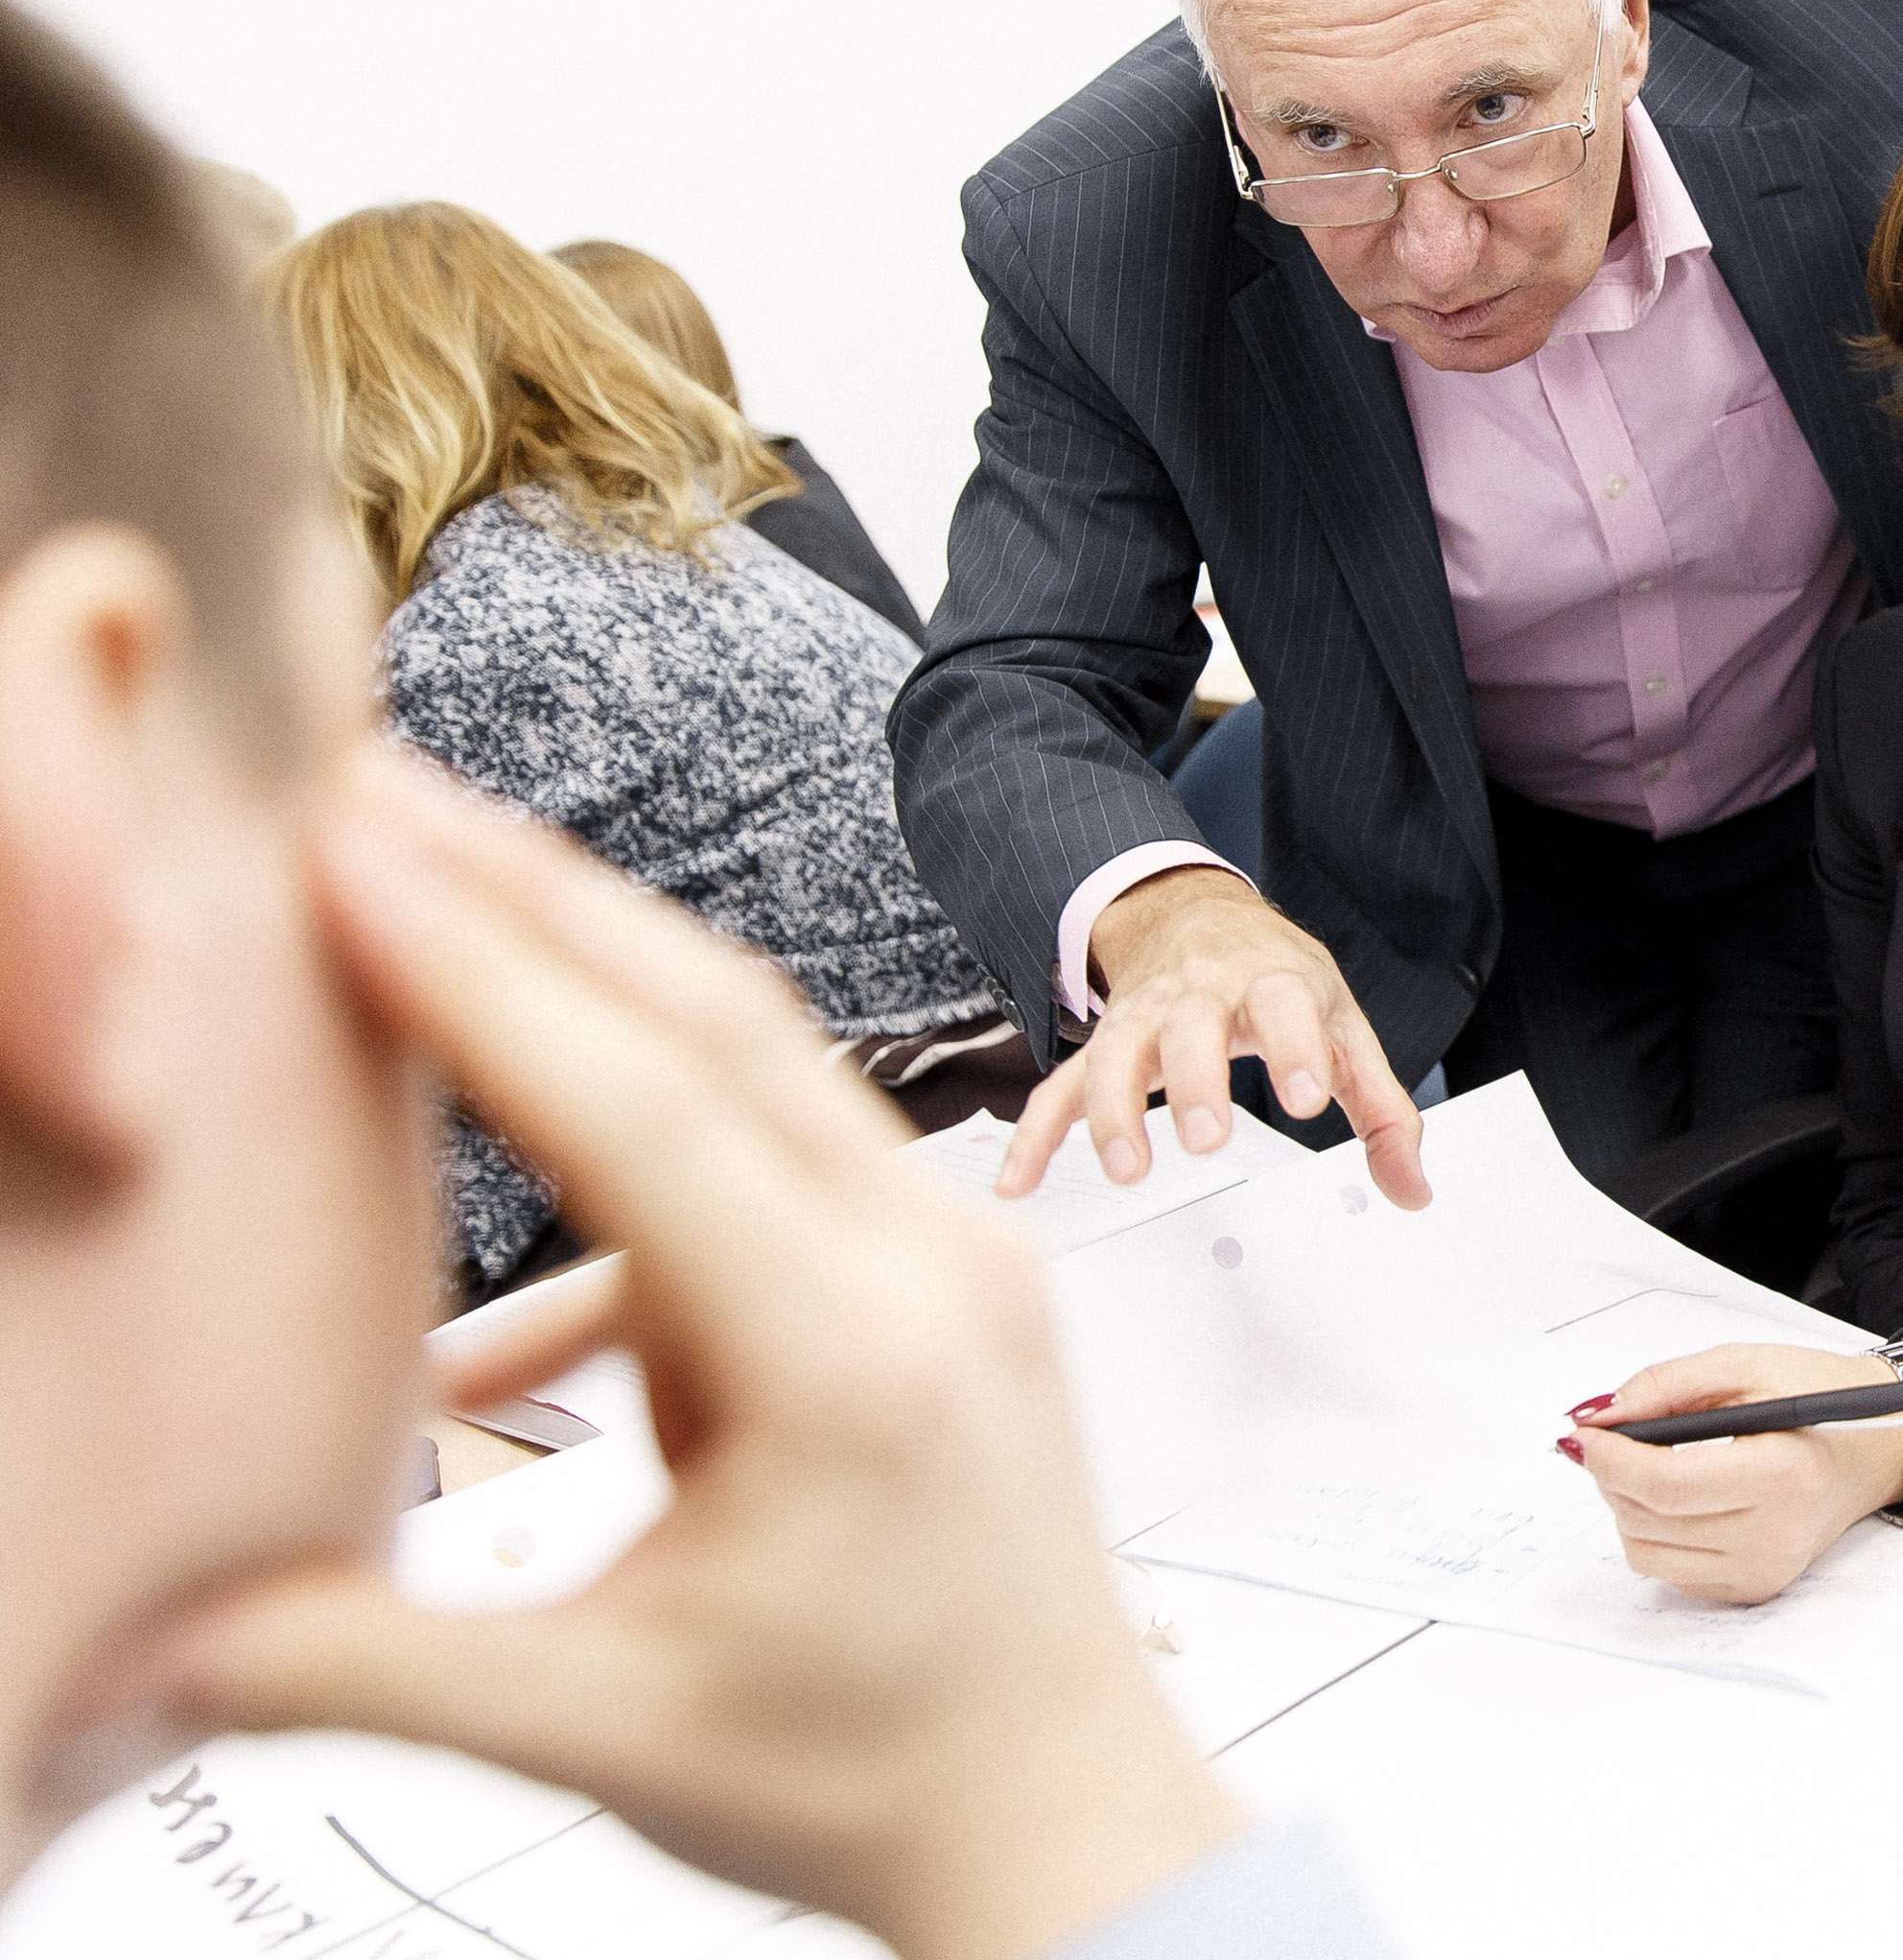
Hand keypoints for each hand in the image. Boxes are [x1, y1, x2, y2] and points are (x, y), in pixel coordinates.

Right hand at [168, 751, 1235, 1959]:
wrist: (1060, 1812)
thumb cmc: (876, 1780)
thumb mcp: (600, 1728)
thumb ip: (362, 1666)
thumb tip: (149, 1637)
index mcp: (851, 1360)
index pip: (645, 1108)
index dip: (483, 968)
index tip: (356, 847)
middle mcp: (927, 1268)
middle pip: (711, 1024)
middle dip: (525, 897)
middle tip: (371, 785)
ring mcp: (952, 1254)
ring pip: (754, 1064)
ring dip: (589, 979)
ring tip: (423, 900)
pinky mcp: (942, 1272)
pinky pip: (778, 1160)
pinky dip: (639, 1159)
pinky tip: (508, 1304)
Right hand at [1001, 865, 1425, 1210]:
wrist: (1199, 913)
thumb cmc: (1279, 980)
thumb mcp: (1342, 1026)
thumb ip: (1380, 1109)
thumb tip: (1411, 1189)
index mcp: (1273, 983)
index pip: (1285, 1006)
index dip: (1297, 1049)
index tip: (1308, 1098)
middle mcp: (1202, 995)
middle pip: (1190, 1028)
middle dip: (1197, 1082)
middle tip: (1209, 1141)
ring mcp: (1145, 1018)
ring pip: (1116, 1055)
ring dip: (1113, 1111)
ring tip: (1128, 1170)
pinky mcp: (1104, 1044)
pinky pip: (1058, 1087)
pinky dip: (1035, 1134)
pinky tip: (1019, 1183)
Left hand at [1565, 1345, 1902, 1605]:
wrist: (1876, 1447)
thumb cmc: (1817, 1398)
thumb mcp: (1744, 1365)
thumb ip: (1666, 1386)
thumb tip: (1598, 1415)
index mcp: (1780, 1475)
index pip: (1666, 1484)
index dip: (1611, 1458)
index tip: (1586, 1431)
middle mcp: (1773, 1536)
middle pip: (1647, 1519)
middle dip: (1611, 1475)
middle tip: (1611, 1437)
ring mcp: (1763, 1570)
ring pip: (1647, 1552)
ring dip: (1627, 1505)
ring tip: (1648, 1465)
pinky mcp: (1754, 1588)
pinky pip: (1670, 1570)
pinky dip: (1655, 1532)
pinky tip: (1678, 1497)